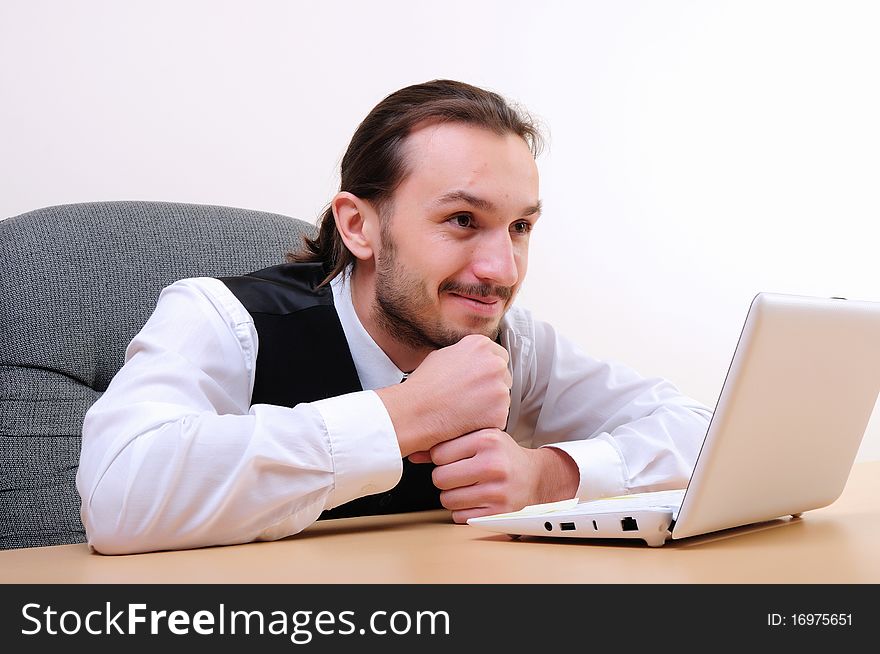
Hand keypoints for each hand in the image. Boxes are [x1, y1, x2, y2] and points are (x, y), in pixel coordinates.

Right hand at [377, 335, 511, 455]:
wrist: (416, 412)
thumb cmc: (424, 386)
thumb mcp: (441, 355)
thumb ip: (465, 354)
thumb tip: (472, 358)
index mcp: (481, 346)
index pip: (500, 356)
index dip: (488, 370)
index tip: (479, 380)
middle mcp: (494, 364)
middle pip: (504, 376)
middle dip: (491, 386)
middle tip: (471, 397)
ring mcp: (499, 389)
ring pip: (503, 398)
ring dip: (490, 405)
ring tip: (465, 410)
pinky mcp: (500, 413)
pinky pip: (499, 418)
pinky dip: (487, 422)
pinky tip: (468, 421)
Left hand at [413, 428, 579, 522]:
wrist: (536, 478)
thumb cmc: (503, 455)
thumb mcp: (481, 438)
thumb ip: (448, 442)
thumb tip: (413, 453)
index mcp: (487, 440)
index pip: (438, 453)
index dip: (441, 458)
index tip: (453, 459)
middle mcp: (493, 465)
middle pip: (439, 478)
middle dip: (445, 478)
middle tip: (459, 474)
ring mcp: (496, 491)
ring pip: (446, 499)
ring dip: (452, 495)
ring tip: (469, 486)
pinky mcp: (496, 514)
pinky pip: (459, 516)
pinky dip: (463, 511)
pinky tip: (477, 499)